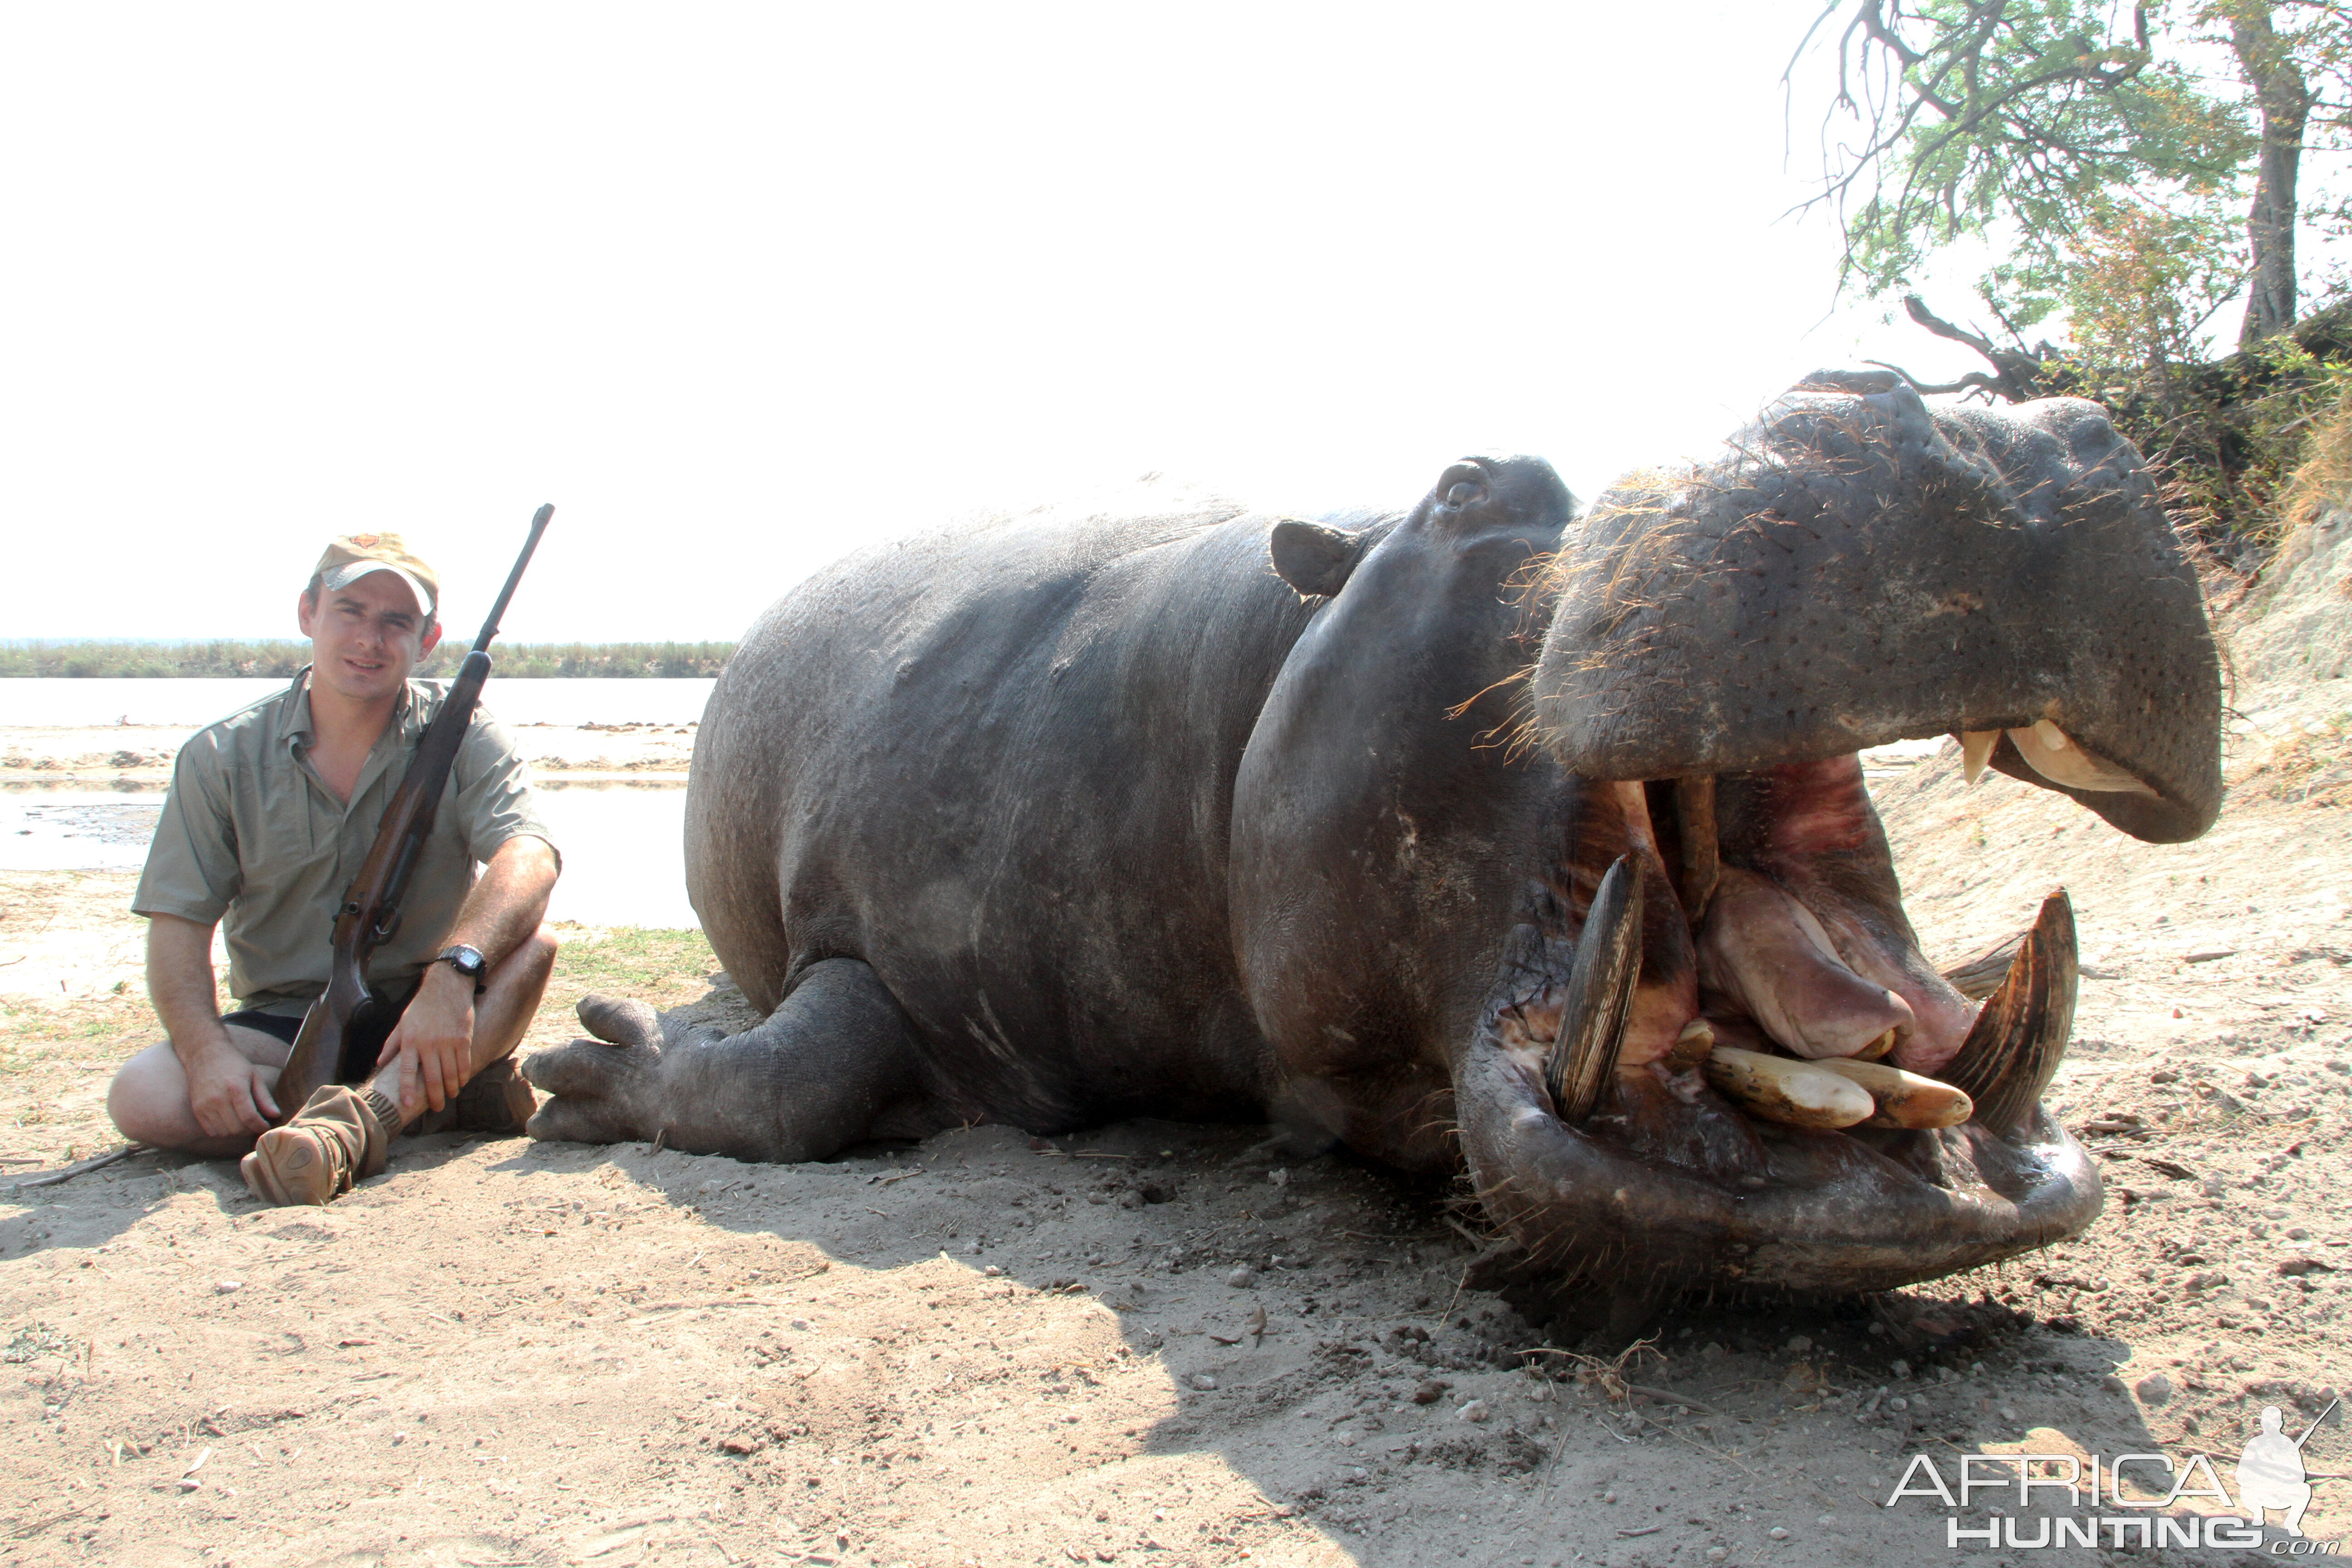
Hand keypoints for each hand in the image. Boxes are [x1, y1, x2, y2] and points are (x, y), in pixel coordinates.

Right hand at [185, 1036, 279, 1138]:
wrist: (205, 1055)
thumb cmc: (234, 1064)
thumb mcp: (254, 1076)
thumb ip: (264, 1097)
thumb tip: (276, 1115)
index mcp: (236, 1088)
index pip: (249, 1117)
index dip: (260, 1126)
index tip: (266, 1126)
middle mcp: (218, 1098)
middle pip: (237, 1128)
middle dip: (250, 1130)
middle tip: (255, 1124)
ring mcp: (205, 1105)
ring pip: (224, 1132)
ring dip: (236, 1132)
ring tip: (243, 1122)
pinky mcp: (196, 1110)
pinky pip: (211, 1131)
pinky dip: (222, 1131)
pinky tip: (229, 1121)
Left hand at [378, 969, 475, 1114]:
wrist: (447, 987)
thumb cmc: (422, 1006)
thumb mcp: (402, 1023)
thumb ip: (391, 1044)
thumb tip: (379, 1063)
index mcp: (410, 1041)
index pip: (406, 1072)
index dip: (407, 1090)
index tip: (409, 1105)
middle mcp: (428, 1043)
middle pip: (431, 1078)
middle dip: (435, 1097)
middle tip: (437, 1109)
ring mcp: (447, 1041)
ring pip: (450, 1074)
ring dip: (451, 1089)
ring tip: (450, 1096)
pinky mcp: (463, 1038)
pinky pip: (464, 1063)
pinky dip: (463, 1076)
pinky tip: (461, 1082)